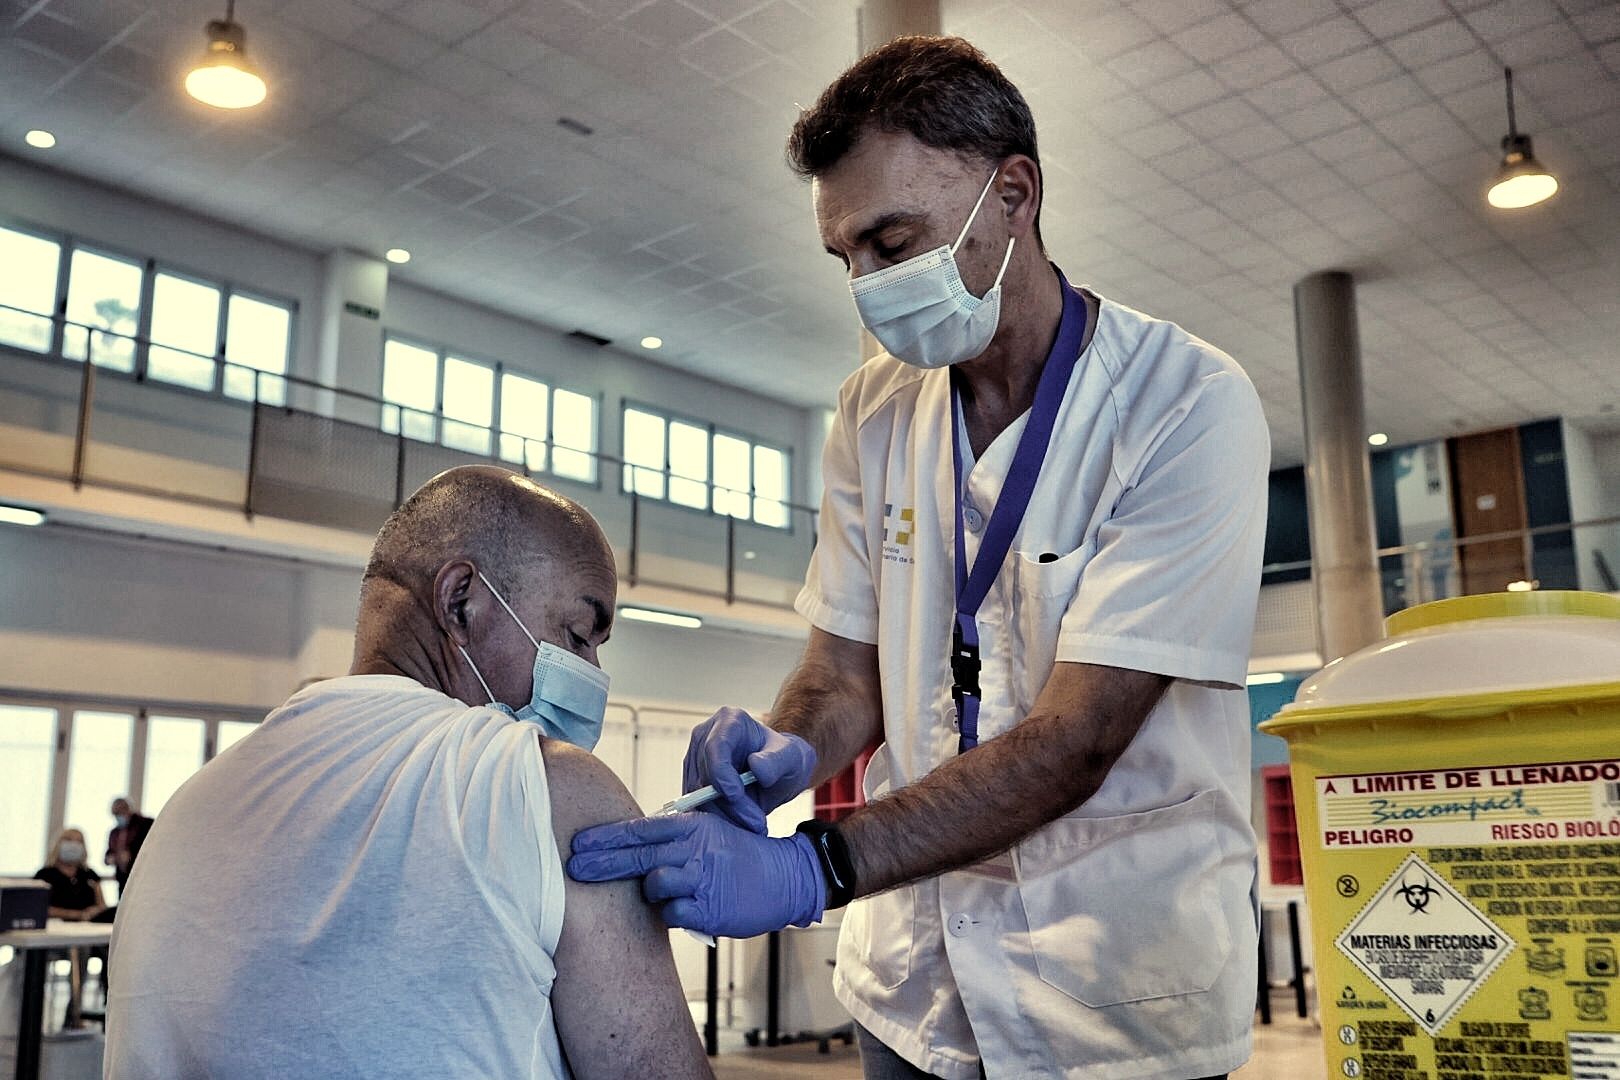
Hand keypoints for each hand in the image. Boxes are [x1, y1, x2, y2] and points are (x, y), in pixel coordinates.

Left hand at [568, 813, 824, 938]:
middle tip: (573, 870)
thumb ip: (670, 838)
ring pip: (654, 886)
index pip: (639, 830)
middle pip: (636, 857)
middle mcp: (694, 849)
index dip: (605, 838)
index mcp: (691, 827)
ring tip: (670, 891)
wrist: (782, 877)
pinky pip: (672, 914)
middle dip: (600, 864)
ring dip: (652, 892)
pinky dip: (672, 912)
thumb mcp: (706, 834)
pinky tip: (687, 907)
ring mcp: (702, 879)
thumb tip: (623, 845)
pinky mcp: (709, 909)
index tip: (578, 844)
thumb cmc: (737, 856)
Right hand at [684, 707, 816, 832]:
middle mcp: (706, 736)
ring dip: (725, 814)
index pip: (715, 746)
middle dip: (729, 803)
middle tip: (756, 821)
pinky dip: (719, 818)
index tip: (736, 795)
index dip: (721, 773)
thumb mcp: (791, 757)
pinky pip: (698, 805)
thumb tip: (755, 766)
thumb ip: (776, 761)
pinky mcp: (693, 781)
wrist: (778, 771)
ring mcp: (696, 759)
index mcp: (729, 720)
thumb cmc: (784, 758)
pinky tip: (741, 822)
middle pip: (705, 775)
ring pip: (699, 794)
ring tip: (753, 822)